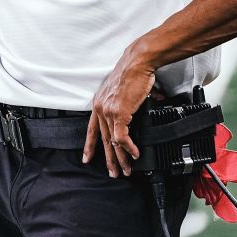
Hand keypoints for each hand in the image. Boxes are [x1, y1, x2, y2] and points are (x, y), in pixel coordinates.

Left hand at [84, 51, 154, 177]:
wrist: (137, 63)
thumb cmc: (133, 73)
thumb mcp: (125, 91)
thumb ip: (131, 102)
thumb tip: (150, 104)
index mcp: (99, 103)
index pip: (91, 129)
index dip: (90, 145)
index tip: (87, 158)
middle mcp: (101, 108)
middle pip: (103, 140)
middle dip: (108, 159)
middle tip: (113, 173)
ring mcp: (108, 111)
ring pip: (113, 142)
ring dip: (121, 158)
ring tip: (126, 170)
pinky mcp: (119, 113)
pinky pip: (122, 137)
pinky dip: (129, 148)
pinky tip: (134, 154)